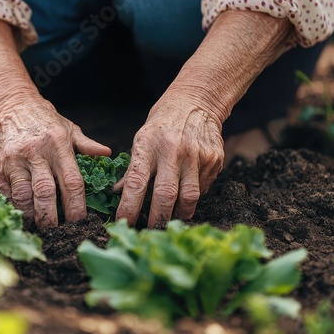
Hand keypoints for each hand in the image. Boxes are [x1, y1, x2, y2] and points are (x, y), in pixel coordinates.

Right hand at [0, 96, 110, 226]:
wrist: (10, 106)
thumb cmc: (44, 120)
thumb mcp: (68, 128)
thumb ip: (86, 145)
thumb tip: (108, 155)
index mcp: (58, 144)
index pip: (71, 181)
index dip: (76, 206)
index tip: (79, 221)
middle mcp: (35, 152)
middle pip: (45, 192)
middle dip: (51, 217)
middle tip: (58, 232)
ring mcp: (13, 160)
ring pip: (22, 196)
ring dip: (32, 215)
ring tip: (40, 225)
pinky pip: (7, 193)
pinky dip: (16, 206)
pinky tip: (24, 211)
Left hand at [116, 92, 223, 226]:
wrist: (196, 101)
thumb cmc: (162, 124)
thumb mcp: (141, 139)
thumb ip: (133, 168)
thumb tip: (118, 193)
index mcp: (148, 144)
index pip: (136, 181)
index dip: (129, 206)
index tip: (123, 222)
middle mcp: (173, 150)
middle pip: (165, 195)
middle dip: (156, 219)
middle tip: (150, 232)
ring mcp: (197, 155)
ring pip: (189, 197)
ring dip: (178, 215)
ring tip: (170, 221)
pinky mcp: (214, 159)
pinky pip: (203, 189)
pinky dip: (192, 199)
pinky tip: (186, 198)